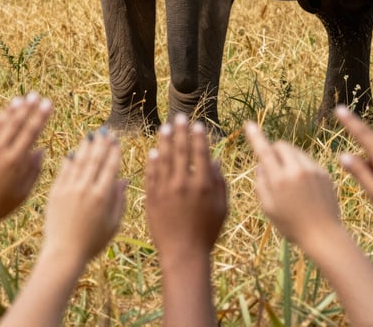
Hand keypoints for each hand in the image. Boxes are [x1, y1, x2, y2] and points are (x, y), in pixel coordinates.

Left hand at [0, 93, 51, 242]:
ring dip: (10, 110)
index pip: (31, 131)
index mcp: (15, 161)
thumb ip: (33, 171)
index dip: (40, 115)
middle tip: (35, 95)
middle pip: (16, 123)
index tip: (48, 103)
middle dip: (27, 107)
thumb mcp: (21, 194)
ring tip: (19, 99)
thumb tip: (40, 150)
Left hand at [40, 129, 124, 263]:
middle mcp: (86, 189)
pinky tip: (75, 151)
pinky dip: (70, 159)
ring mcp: (69, 189)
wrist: (63, 254)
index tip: (116, 140)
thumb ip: (120, 201)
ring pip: (80, 161)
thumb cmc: (92, 243)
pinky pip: (64, 171)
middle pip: (95, 159)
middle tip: (106, 131)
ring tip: (91, 135)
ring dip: (87, 146)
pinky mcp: (55, 192)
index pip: (110, 166)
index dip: (114, 151)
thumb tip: (124, 179)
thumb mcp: (113, 224)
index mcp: (102, 196)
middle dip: (102, 143)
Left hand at [145, 115, 226, 263]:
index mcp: (203, 185)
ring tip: (164, 127)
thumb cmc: (206, 233)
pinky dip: (152, 162)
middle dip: (181, 132)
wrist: (183, 255)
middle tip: (179, 117)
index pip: (201, 154)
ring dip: (164, 141)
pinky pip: (151, 175)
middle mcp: (184, 184)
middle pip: (181, 151)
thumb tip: (216, 161)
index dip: (199, 137)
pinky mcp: (152, 198)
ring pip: (164, 159)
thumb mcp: (221, 209)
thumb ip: (220, 183)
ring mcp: (166, 190)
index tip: (198, 125)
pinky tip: (154, 151)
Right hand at [245, 121, 340, 244]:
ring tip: (291, 181)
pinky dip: (301, 166)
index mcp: (279, 180)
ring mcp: (312, 169)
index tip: (249, 124)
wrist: (324, 235)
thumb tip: (260, 165)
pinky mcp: (323, 172)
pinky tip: (304, 186)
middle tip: (274, 167)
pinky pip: (307, 160)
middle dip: (275, 150)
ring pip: (295, 151)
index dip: (255, 136)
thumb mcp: (268, 208)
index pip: (264, 151)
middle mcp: (296, 170)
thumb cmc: (291, 225)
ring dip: (288, 158)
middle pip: (281, 146)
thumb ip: (260, 184)